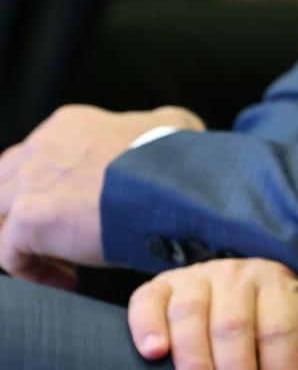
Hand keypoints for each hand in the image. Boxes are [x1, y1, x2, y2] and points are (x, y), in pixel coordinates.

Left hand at [0, 105, 202, 282]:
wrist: (176, 186)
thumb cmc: (177, 160)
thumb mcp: (168, 123)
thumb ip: (143, 126)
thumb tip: (155, 131)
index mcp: (68, 126)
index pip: (31, 161)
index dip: (48, 192)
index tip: (75, 215)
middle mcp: (42, 147)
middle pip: (5, 189)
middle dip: (25, 217)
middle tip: (59, 241)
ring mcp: (30, 182)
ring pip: (1, 222)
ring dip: (26, 246)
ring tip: (62, 264)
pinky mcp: (29, 218)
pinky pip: (10, 255)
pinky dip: (35, 272)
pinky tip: (69, 279)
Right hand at [129, 258, 297, 369]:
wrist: (236, 281)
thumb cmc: (281, 316)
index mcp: (282, 284)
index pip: (280, 326)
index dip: (279, 366)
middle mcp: (240, 275)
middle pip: (234, 323)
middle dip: (234, 368)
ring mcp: (198, 278)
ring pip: (191, 311)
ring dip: (192, 355)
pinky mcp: (161, 286)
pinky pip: (148, 299)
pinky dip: (147, 325)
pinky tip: (153, 353)